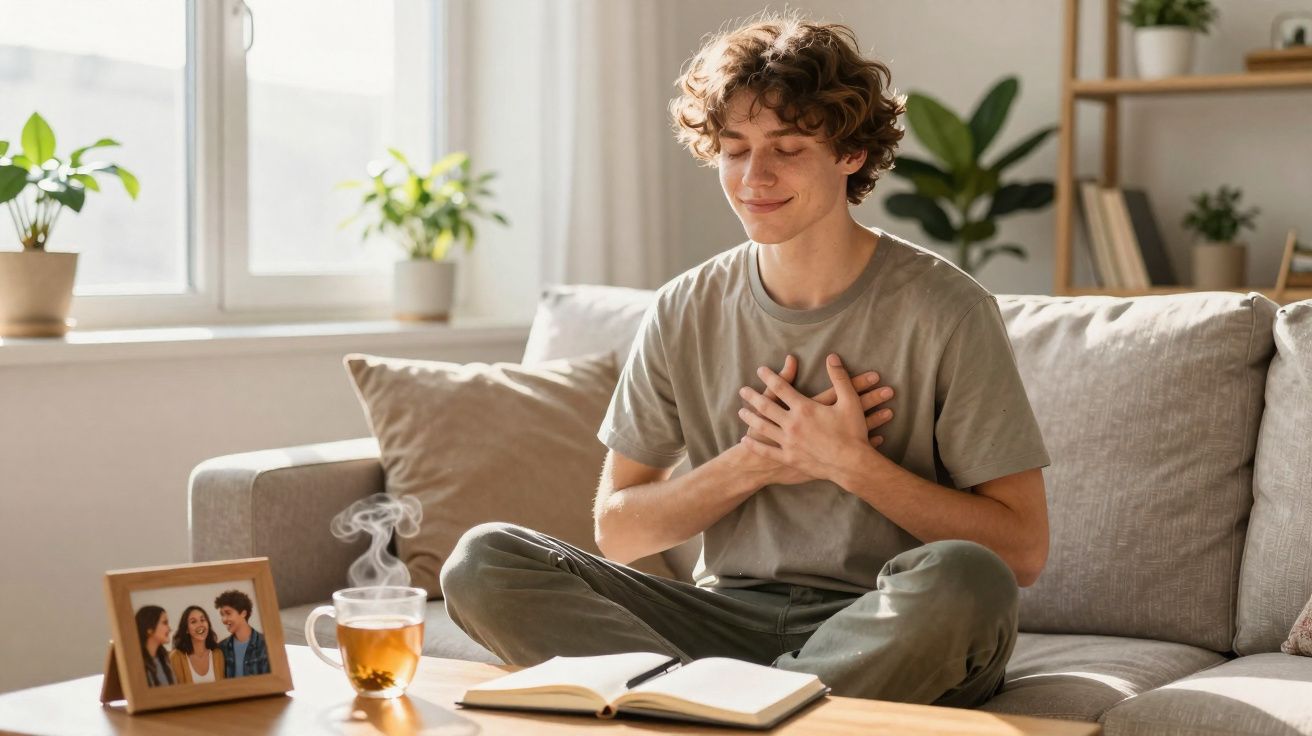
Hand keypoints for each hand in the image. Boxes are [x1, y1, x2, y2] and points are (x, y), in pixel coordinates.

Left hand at [738, 353, 889, 484]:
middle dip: (753, 396)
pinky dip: (754, 445)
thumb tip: (831, 356)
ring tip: (741, 411)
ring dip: (751, 418)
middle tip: (743, 390)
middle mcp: (792, 424)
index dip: (770, 377)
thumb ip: (839, 377)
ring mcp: (788, 442)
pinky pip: (767, 451)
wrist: (852, 464)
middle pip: (766, 406)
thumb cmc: (853, 432)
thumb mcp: (849, 401)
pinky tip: (746, 439)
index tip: (760, 370)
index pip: (781, 387)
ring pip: (763, 427)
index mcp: (804, 408)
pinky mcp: (789, 458)